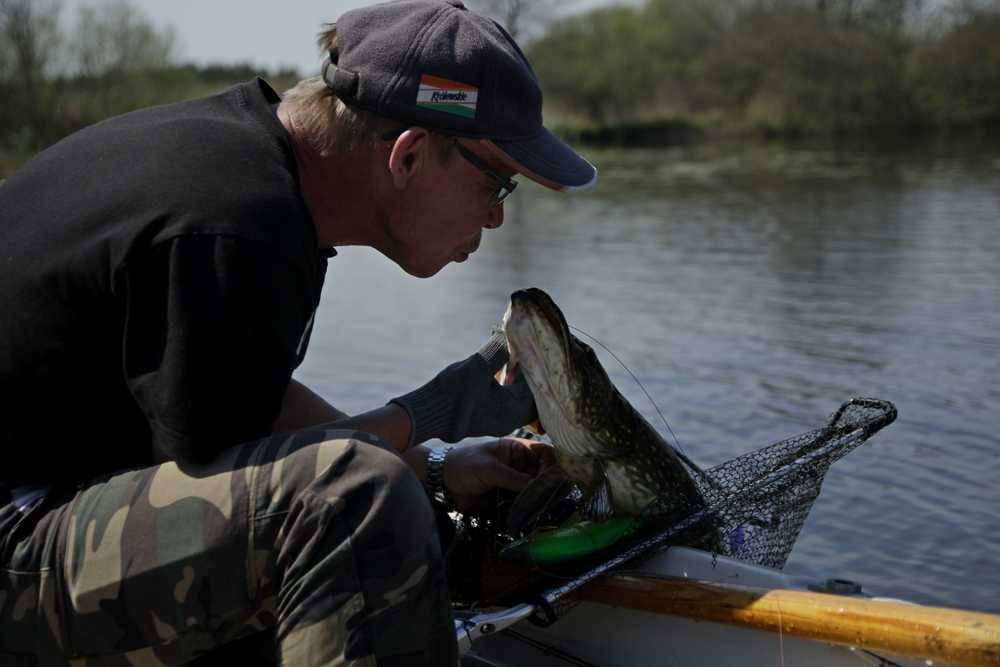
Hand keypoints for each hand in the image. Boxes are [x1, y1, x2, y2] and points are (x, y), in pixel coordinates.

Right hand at [389, 331, 537, 445]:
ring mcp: (501, 421)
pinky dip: (510, 387)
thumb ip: (498, 350)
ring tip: (514, 359)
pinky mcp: (490, 418)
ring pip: (522, 399)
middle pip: (534, 396)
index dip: (536, 367)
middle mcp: (511, 420)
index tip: (531, 349)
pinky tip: (503, 371)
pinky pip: (510, 402)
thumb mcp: (477, 365)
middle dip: (531, 374)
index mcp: (512, 411)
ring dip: (520, 380)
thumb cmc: (451, 392)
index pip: (537, 388)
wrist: (424, 413)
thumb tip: (511, 336)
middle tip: (526, 353)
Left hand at [444, 437, 555, 510]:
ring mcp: (514, 482)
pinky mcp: (507, 497)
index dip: (554, 464)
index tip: (555, 480)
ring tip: (544, 511)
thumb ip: (514, 479)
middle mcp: (520, 465)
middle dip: (549, 486)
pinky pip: (523, 503)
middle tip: (553, 500)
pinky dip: (528, 510)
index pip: (545, 453)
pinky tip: (532, 516)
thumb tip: (539, 490)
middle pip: (544, 474)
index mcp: (517, 449)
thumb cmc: (464, 465)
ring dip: (539, 500)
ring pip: (535, 491)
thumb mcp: (490, 469)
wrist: (441, 481)